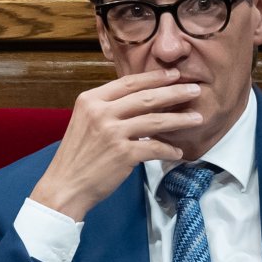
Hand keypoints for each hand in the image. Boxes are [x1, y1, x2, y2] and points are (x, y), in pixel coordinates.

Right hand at [29, 68, 201, 220]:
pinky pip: (155, 148)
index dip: (155, 77)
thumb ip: (108, 107)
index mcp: (91, 100)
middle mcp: (101, 112)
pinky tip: (178, 151)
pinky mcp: (123, 154)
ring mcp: (112, 133)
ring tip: (197, 117)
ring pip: (156, 120)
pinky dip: (169, 150)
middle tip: (194, 89)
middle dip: (175, 92)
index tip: (173, 75)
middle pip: (147, 97)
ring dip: (180, 119)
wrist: (64, 186)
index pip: (129, 82)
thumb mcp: (85, 121)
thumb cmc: (77, 156)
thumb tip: (140, 98)